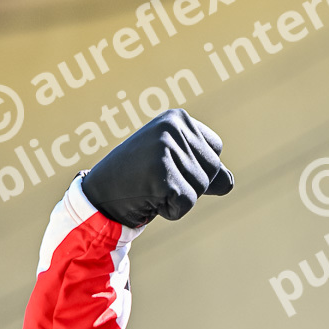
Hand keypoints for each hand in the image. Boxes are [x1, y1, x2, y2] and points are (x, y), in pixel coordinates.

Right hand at [80, 110, 232, 228]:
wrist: (100, 195)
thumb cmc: (140, 179)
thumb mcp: (176, 164)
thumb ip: (206, 169)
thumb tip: (228, 183)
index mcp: (178, 118)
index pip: (215, 150)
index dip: (196, 168)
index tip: (166, 166)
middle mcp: (172, 128)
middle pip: (212, 170)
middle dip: (190, 185)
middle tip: (158, 179)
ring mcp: (165, 150)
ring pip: (200, 189)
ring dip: (178, 198)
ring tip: (151, 187)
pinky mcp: (160, 175)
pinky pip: (185, 204)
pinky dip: (171, 210)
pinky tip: (148, 198)